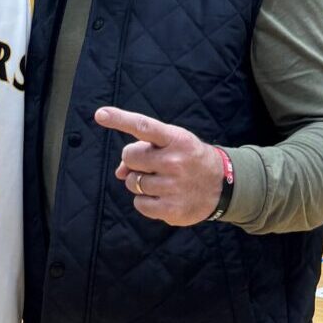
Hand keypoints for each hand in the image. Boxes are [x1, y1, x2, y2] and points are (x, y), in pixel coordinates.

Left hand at [95, 106, 223, 226]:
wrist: (222, 185)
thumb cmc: (188, 160)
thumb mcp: (173, 145)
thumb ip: (144, 150)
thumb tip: (119, 172)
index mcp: (175, 139)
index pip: (143, 126)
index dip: (119, 119)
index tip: (100, 114)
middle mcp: (174, 161)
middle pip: (130, 157)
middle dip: (134, 161)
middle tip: (150, 164)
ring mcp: (173, 186)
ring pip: (132, 182)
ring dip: (139, 182)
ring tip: (160, 182)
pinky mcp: (171, 208)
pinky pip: (139, 204)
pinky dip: (144, 201)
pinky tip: (161, 197)